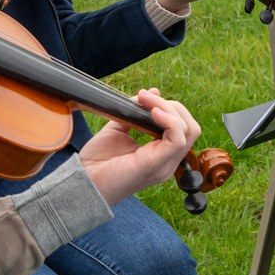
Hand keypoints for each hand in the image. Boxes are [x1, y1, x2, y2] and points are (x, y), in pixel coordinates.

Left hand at [77, 89, 199, 203]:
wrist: (84, 181)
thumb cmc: (98, 161)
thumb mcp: (118, 128)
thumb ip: (135, 112)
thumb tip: (153, 93)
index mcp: (161, 155)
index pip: (184, 128)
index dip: (170, 109)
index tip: (146, 97)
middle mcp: (168, 162)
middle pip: (190, 127)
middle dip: (172, 106)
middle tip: (146, 98)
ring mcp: (164, 165)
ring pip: (188, 130)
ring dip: (168, 108)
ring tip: (146, 101)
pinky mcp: (155, 165)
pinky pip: (177, 139)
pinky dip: (169, 121)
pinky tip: (153, 112)